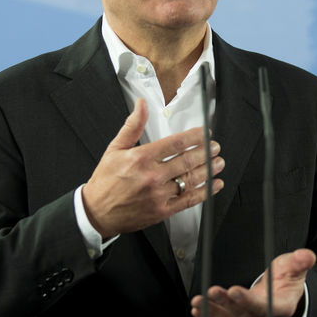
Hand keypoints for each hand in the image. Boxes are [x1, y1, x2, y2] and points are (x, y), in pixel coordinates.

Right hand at [82, 98, 224, 238]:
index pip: (175, 143)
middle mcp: (152, 176)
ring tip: (219, 163)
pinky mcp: (162, 210)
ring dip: (209, 170)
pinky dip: (205, 192)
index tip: (205, 134)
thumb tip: (141, 104)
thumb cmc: (105, 181)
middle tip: (216, 147)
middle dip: (206, 152)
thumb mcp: (115, 148)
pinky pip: (188, 200)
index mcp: (141, 158)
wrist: (97, 212)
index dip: (195, 137)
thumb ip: (133, 125)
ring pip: (191, 179)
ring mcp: (158, 194)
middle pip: (187, 161)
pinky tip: (214, 185)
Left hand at [190, 249, 315, 316]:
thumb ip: (299, 261)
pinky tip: (197, 312)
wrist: (283, 293)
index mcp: (281, 306)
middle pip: (244, 316)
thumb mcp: (294, 267)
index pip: (264, 307)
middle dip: (225, 304)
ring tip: (197, 302)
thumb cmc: (287, 279)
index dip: (248, 301)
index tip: (233, 290)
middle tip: (212, 291)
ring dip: (212, 313)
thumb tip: (306, 255)